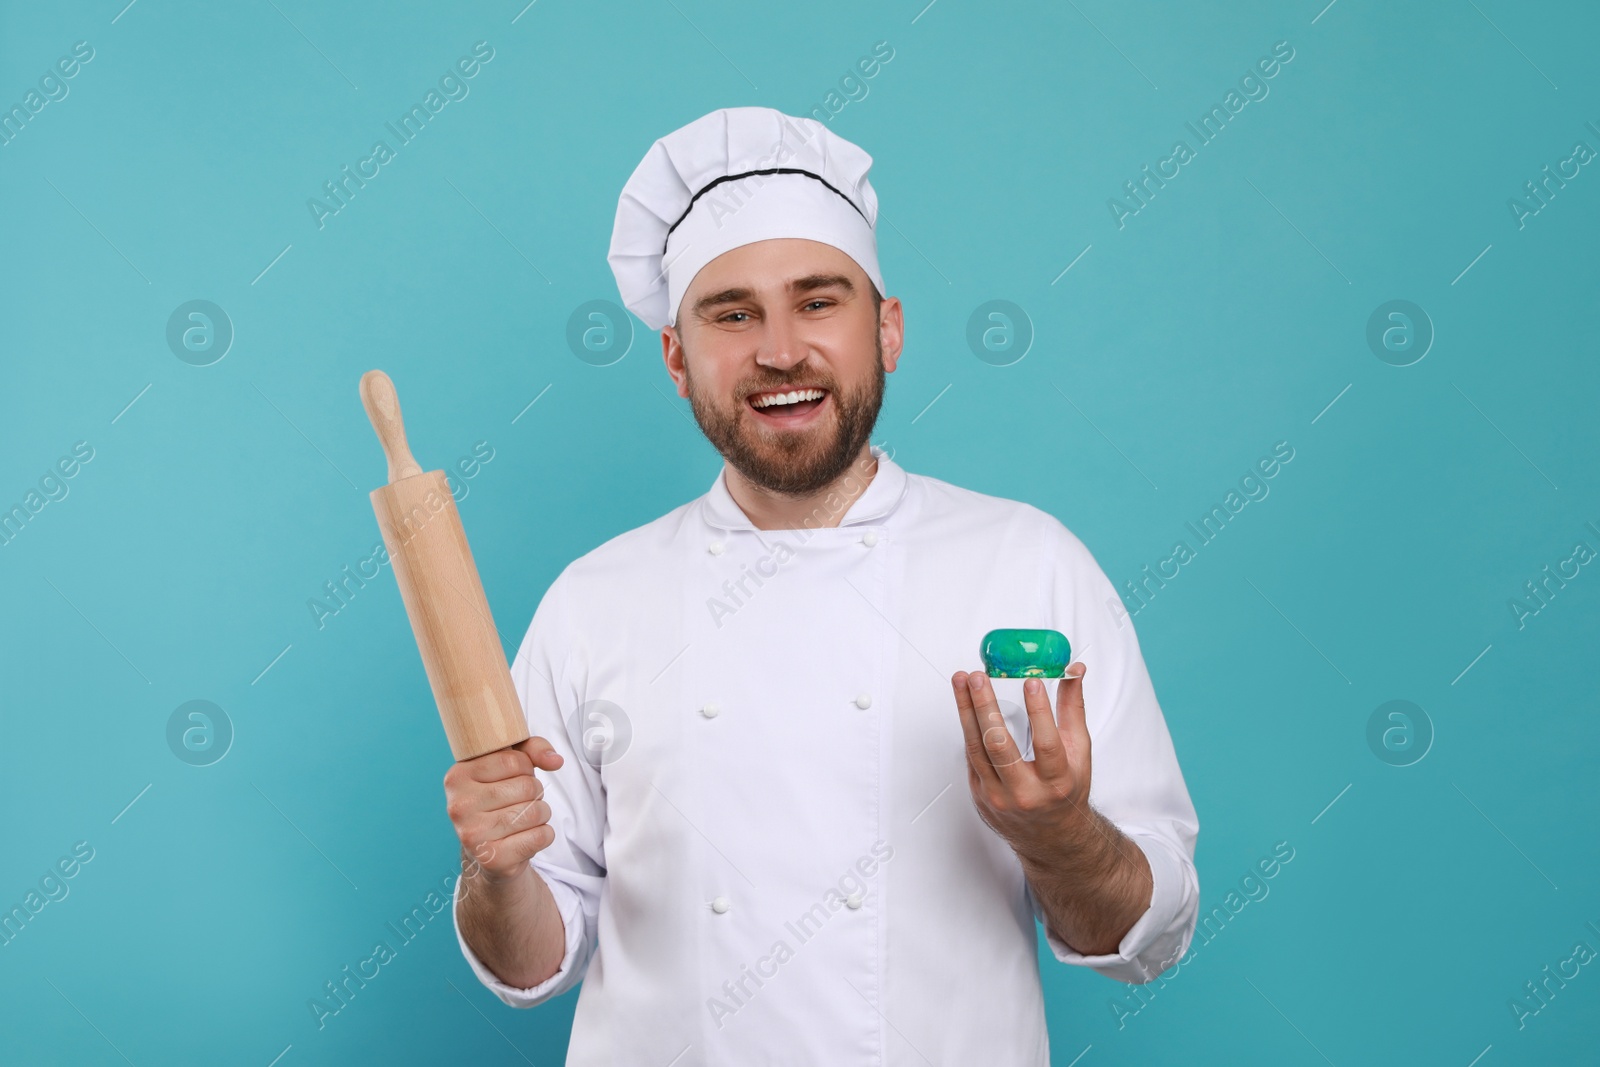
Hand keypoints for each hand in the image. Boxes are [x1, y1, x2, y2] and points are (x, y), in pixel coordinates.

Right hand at [444, 736, 564, 884]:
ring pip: (536, 812)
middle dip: (535, 793)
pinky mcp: (492, 858)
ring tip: (524, 820)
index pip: (513, 760)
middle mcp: (459, 806)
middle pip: (527, 786)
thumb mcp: (509, 765)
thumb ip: (532, 749)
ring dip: (541, 815)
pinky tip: (526, 838)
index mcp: (457, 776)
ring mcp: (473, 834)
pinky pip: (540, 836)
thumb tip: (556, 760)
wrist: (487, 851)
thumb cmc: (499, 801)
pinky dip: (544, 835)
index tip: (514, 778)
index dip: (526, 768)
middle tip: (519, 803)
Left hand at [952, 662, 1092, 858]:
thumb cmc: (1066, 789)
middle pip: (999, 745)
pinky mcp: (979, 796)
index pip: (1046, 744)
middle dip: (985, 706)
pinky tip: (965, 704)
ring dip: (966, 710)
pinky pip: (972, 757)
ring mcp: (998, 797)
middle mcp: (1025, 793)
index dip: (1039, 711)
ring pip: (976, 748)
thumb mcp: (1079, 753)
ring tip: (961, 680)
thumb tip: (1075, 670)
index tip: (1032, 681)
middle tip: (978, 676)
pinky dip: (968, 728)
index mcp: (1056, 782)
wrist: (1050, 836)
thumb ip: (1073, 709)